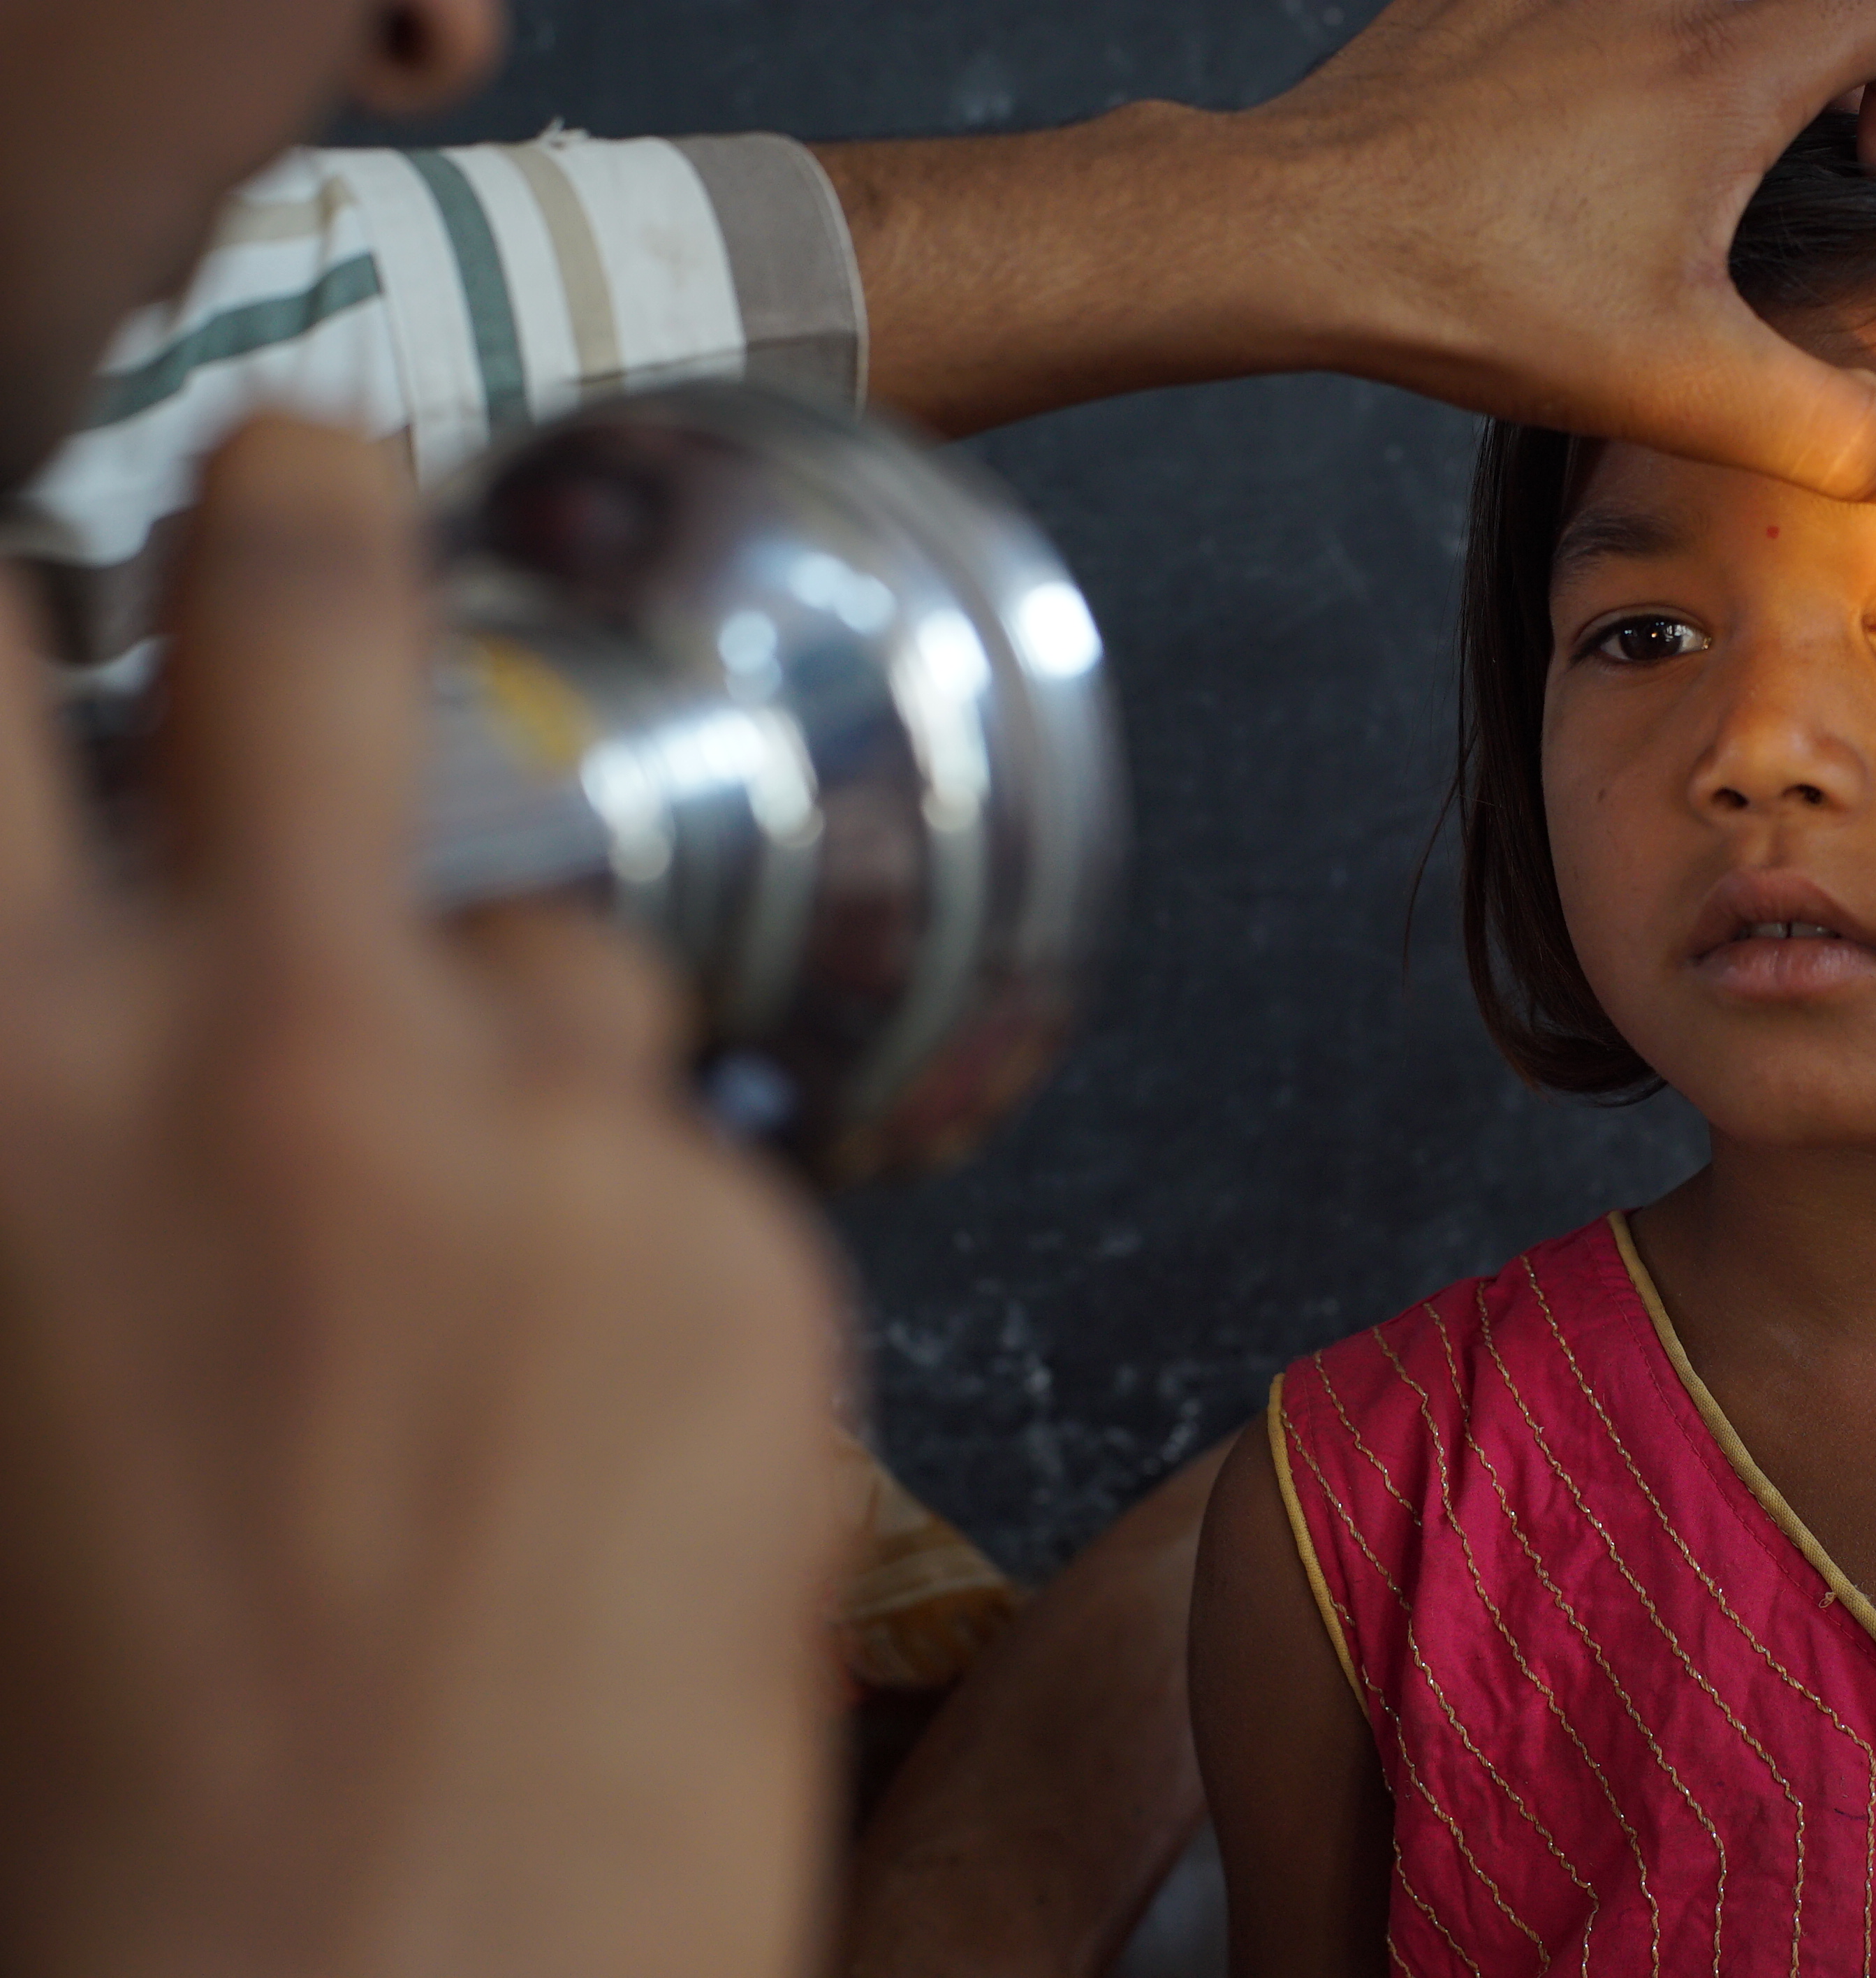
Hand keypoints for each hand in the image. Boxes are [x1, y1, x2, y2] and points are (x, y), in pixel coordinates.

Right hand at [0, 420, 844, 1977]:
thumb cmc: (104, 1759)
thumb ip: (49, 1127)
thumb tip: (80, 1014)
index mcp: (21, 1084)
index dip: (16, 588)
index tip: (56, 560)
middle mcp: (295, 1058)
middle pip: (326, 606)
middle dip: (308, 531)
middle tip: (316, 507)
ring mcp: (564, 1145)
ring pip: (557, 948)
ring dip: (507, 1041)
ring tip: (460, 1260)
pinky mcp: (759, 1262)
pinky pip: (692, 1156)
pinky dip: (640, 1232)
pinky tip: (581, 1422)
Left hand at [826, 0, 1875, 506]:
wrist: (1297, 233)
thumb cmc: (1477, 295)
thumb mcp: (1681, 386)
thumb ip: (1835, 432)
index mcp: (1726, 62)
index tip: (1871, 167)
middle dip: (1829, 63)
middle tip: (1793, 160)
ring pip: (1690, 1)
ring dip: (1720, 54)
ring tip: (1684, 160)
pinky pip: (1581, 3)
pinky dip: (1609, 45)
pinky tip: (1567, 143)